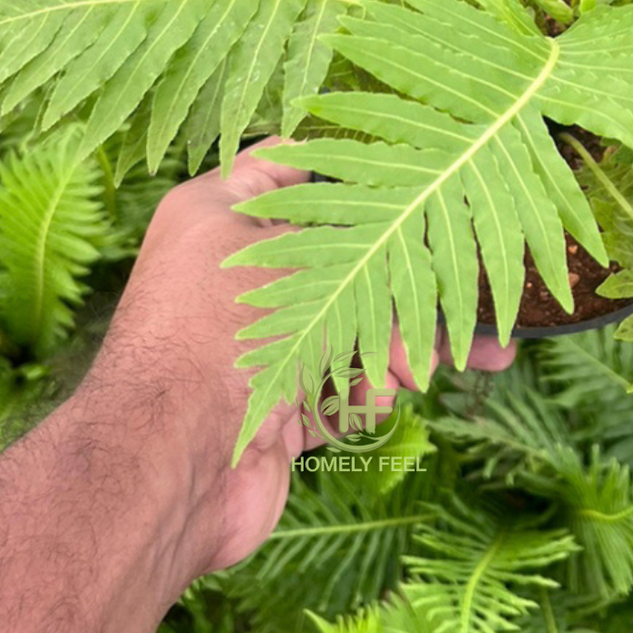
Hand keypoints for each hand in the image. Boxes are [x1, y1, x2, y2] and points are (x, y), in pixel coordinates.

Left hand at [80, 142, 514, 580]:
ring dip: (393, 348)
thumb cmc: (214, 331)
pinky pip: (336, 391)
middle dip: (400, 282)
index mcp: (219, 215)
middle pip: (337, 261)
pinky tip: (375, 405)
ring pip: (346, 331)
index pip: (291, 168)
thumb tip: (400, 229)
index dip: (352, 168)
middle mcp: (233, 277)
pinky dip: (363, 397)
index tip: (417, 172)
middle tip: (462, 291)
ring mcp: (253, 348)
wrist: (169, 464)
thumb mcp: (287, 253)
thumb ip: (352, 233)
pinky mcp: (273, 411)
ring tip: (436, 365)